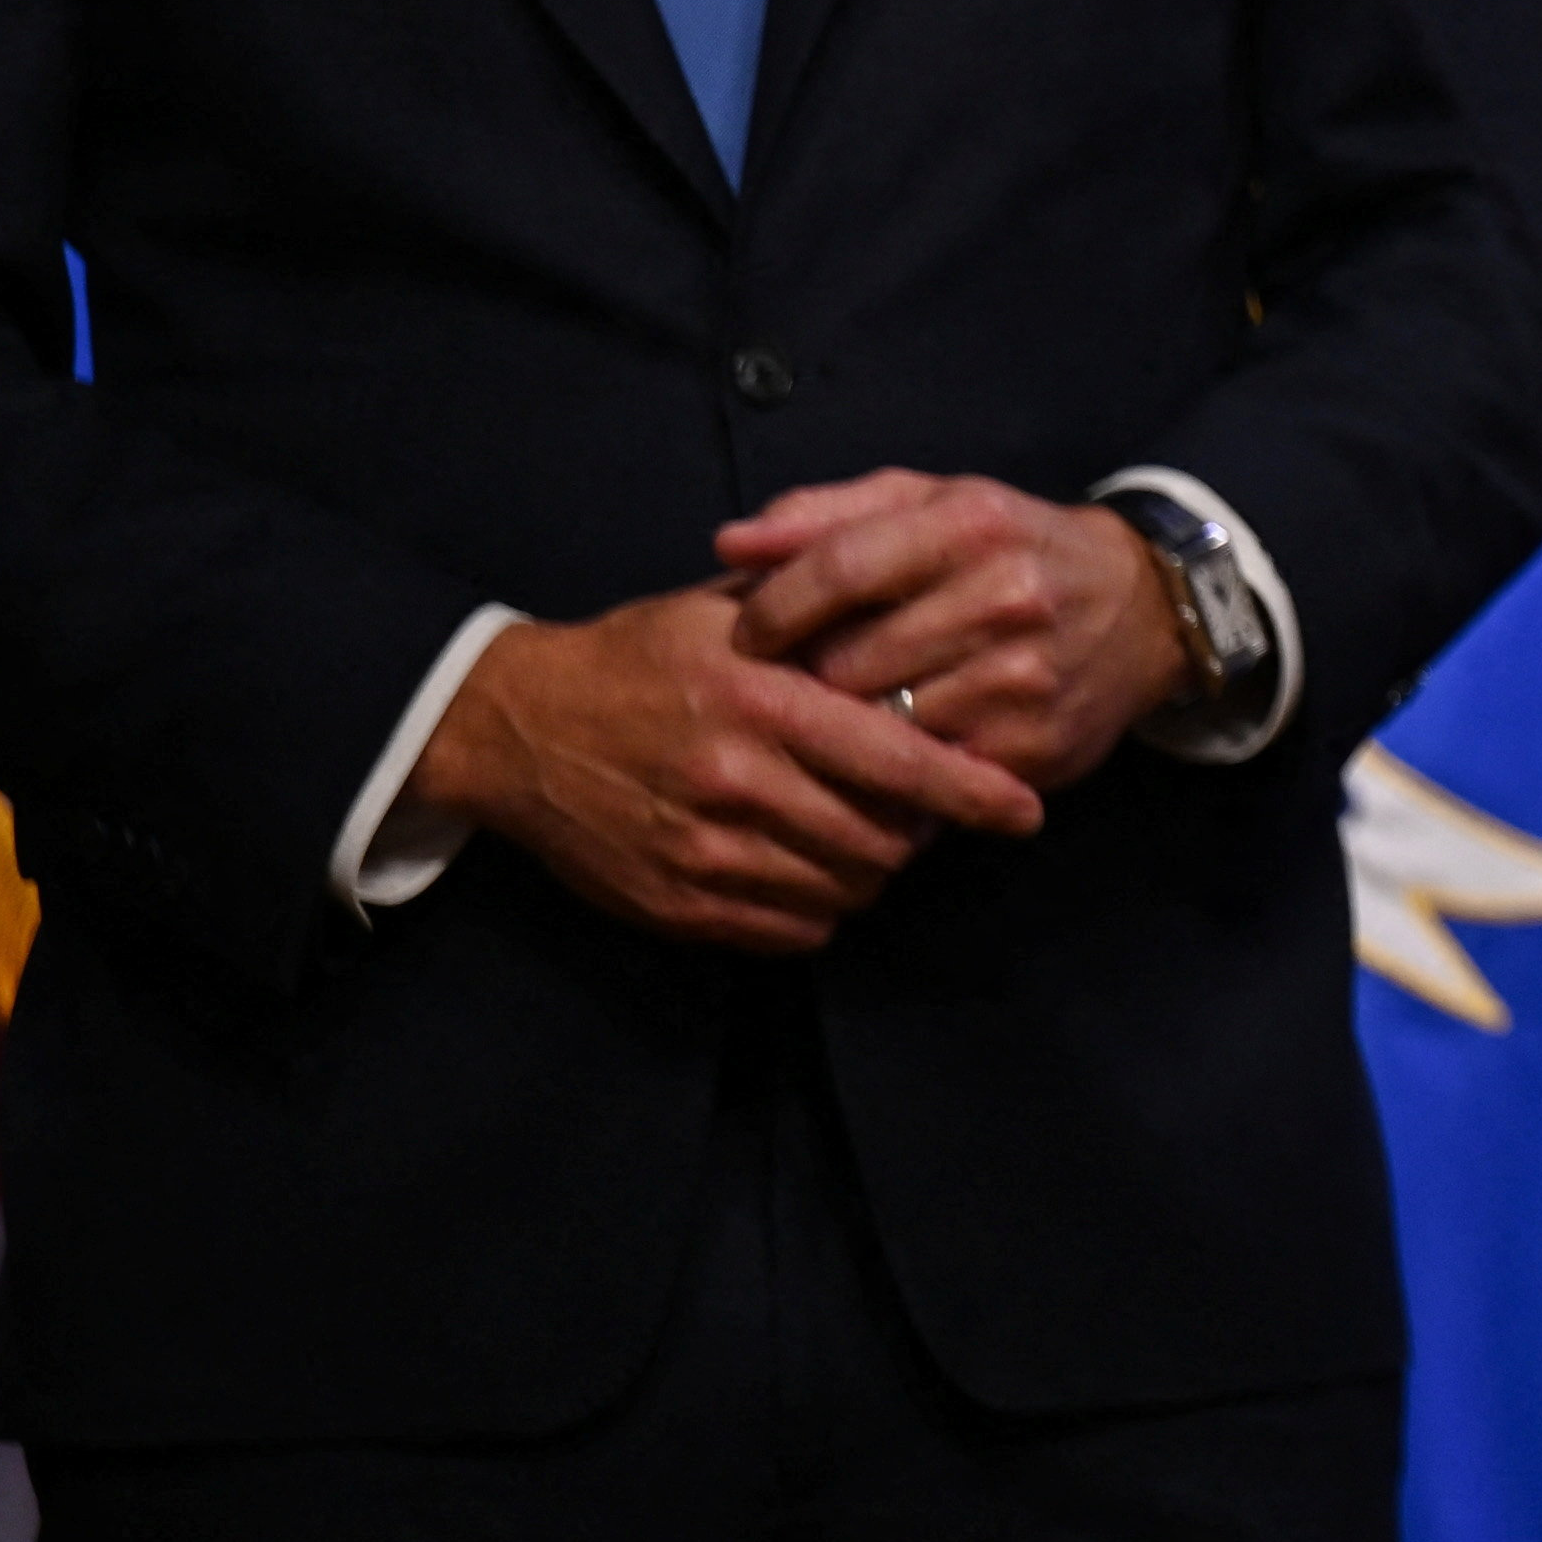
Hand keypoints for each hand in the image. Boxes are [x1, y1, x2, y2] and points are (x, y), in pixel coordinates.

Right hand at [402, 587, 1049, 953]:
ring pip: (843, 888)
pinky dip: (820, 906)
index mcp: (762, 703)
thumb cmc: (638, 656)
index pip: (898, 759)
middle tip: (920, 808)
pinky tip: (809, 866)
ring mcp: (705, 852)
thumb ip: (819, 618)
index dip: (972, 792)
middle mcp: (738, 782)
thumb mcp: (726, 613)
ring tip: (863, 831)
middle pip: (882, 838)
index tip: (1024, 811)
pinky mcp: (677, 904)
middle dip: (918, 831)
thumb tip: (924, 622)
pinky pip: (791, 928)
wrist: (517, 726)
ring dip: (871, 869)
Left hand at [715, 471, 1192, 796]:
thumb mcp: (930, 504)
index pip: (839, 569)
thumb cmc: (1009, 547)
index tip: (744, 634)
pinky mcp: (1032, 749)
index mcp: (970, 525)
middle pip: (849, 661)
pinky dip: (893, 772)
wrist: (1144, 609)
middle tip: (788, 684)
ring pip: (881, 727)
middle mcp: (1004, 598)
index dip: (773, 608)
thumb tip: (729, 543)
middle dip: (805, 678)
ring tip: (832, 721)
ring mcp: (1023, 680)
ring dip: (844, 731)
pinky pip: (925, 777)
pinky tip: (884, 753)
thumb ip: (826, 515)